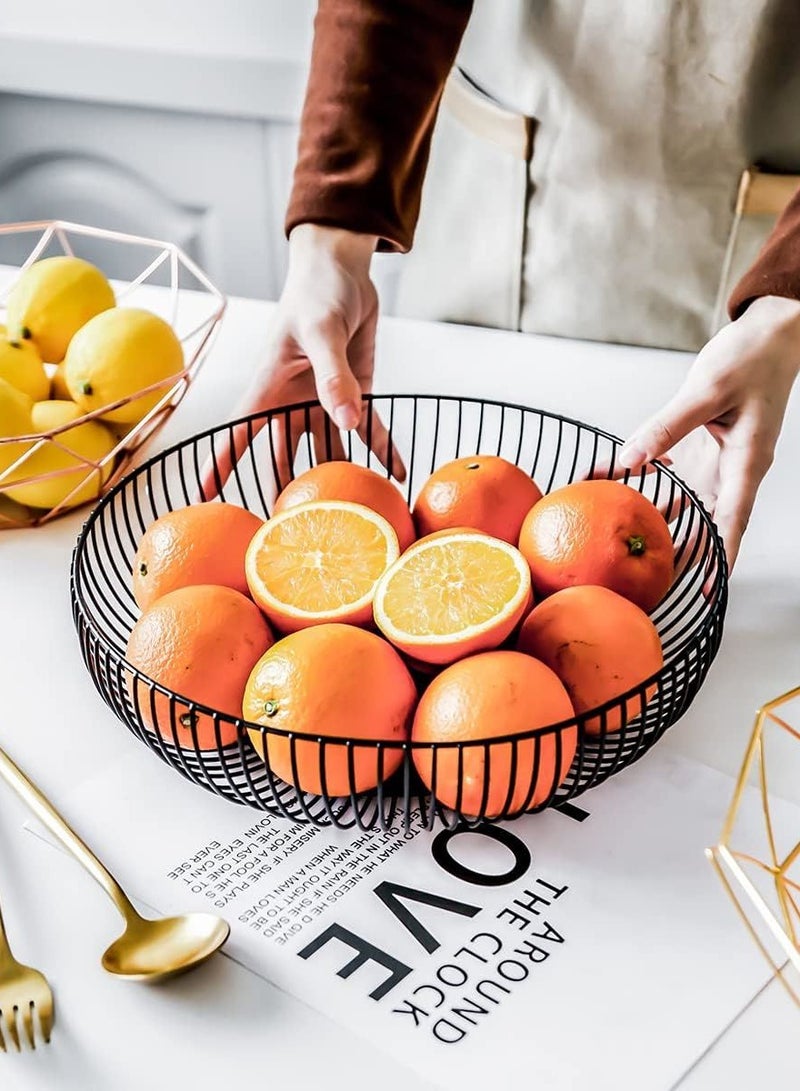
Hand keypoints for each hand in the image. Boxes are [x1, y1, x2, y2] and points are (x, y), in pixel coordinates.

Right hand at [202, 224, 403, 498]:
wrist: (344, 267)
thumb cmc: (317, 291)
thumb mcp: (321, 331)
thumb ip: (333, 376)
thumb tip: (347, 424)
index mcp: (269, 387)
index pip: (239, 434)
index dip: (222, 466)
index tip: (206, 500)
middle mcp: (292, 401)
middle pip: (284, 457)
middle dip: (285, 492)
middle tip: (287, 531)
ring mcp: (324, 402)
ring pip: (327, 452)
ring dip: (337, 481)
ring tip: (346, 518)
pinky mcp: (356, 394)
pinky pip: (371, 431)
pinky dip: (384, 452)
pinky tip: (399, 476)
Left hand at [618, 295, 799, 570]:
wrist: (771, 332)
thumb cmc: (753, 356)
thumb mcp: (707, 390)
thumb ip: (666, 427)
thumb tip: (629, 461)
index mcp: (747, 462)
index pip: (733, 521)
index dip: (721, 557)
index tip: (708, 590)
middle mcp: (734, 468)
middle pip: (708, 524)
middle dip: (684, 554)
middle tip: (652, 583)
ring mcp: (719, 460)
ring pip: (689, 504)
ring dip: (660, 521)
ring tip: (627, 544)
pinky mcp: (705, 447)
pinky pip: (676, 475)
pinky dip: (650, 483)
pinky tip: (623, 487)